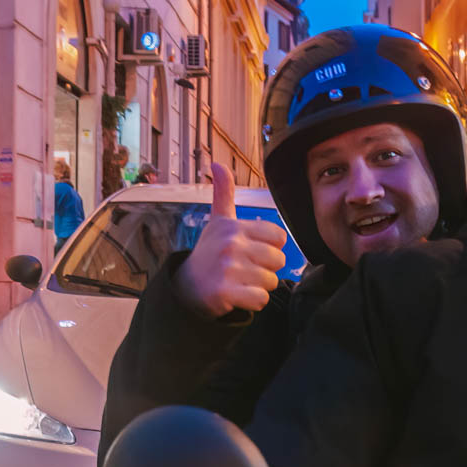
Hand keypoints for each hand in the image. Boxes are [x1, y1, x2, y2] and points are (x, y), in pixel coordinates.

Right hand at [175, 163, 287, 318]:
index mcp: (234, 227)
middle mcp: (231, 244)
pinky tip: (239, 295)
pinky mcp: (225, 292)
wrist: (187, 286)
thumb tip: (217, 164)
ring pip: (271, 281)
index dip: (271, 247)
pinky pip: (261, 299)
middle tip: (246, 270)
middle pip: (278, 260)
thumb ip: (223, 193)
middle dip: (267, 269)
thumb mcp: (218, 221)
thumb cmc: (210, 252)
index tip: (252, 251)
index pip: (279, 237)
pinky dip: (254, 302)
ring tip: (241, 282)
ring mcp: (228, 269)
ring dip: (260, 286)